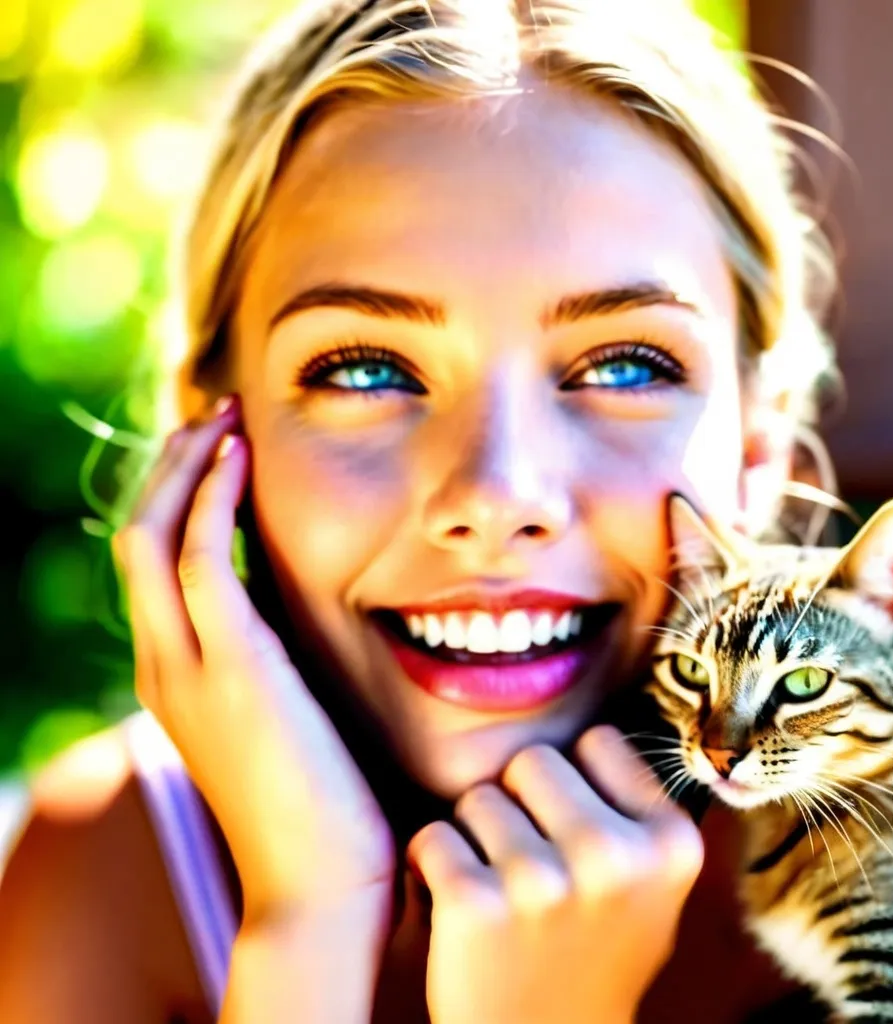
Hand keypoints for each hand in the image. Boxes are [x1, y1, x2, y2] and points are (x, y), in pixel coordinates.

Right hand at [112, 398, 394, 985]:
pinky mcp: (230, 670)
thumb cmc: (326, 798)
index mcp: (178, 674)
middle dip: (170, 466)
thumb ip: (280, 656)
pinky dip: (211, 498)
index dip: (179, 494)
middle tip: (214, 413)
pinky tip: (240, 457)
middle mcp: (164, 665)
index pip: (154, 560)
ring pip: (152, 536)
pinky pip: (199, 559)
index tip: (221, 445)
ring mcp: (186, 669)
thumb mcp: (289, 711)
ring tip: (224, 417)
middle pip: (137, 535)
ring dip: (185, 467)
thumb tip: (307, 603)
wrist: (325, 882)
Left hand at [407, 725, 702, 1023]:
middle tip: (532, 867)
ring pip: (477, 796)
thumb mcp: (651, 890)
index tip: (576, 832)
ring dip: (476, 839)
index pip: (598, 742)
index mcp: (670, 844)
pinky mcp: (476, 906)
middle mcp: (615, 856)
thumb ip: (636, 809)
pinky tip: (461, 912)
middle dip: (520, 804)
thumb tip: (597, 711)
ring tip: (502, 895)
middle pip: (531, 760)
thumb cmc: (593, 956)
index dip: (576, 783)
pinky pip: (433, 836)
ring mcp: (544, 882)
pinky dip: (434, 868)